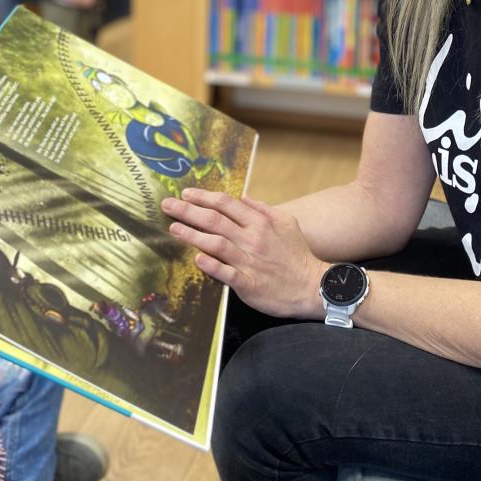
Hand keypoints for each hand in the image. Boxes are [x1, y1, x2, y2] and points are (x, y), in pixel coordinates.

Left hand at [163, 190, 325, 319]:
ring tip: (173, 228)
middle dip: (188, 211)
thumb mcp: (287, 223)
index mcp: (260, 222)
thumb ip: (263, 209)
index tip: (186, 194)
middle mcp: (252, 239)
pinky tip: (196, 259)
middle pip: (214, 220)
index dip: (203, 197)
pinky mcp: (247, 283)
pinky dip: (210, 265)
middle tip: (167, 205)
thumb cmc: (298, 255)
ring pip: (215, 243)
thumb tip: (243, 197)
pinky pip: (225, 273)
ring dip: (192, 235)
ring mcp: (248, 261)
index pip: (226, 204)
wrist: (312, 286)